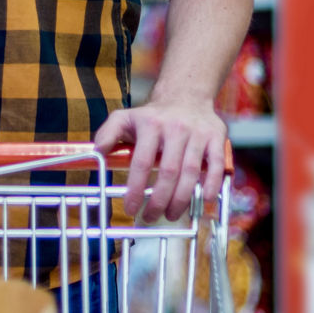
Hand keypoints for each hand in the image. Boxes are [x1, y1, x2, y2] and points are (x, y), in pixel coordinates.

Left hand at [94, 95, 230, 223]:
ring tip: (171, 215)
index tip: (131, 209)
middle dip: (159, 200)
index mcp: (150, 124)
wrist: (186, 95)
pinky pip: (216, 165)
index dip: (136, 188)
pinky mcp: (216, 137)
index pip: (142, 162)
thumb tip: (96, 153)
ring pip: (191, 172)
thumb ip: (107, 133)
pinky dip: (212, 184)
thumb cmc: (152, 116)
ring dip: (181, 199)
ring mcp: (198, 133)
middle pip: (168, 171)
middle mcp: (175, 128)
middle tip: (151, 217)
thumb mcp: (125, 118)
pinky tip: (204, 200)